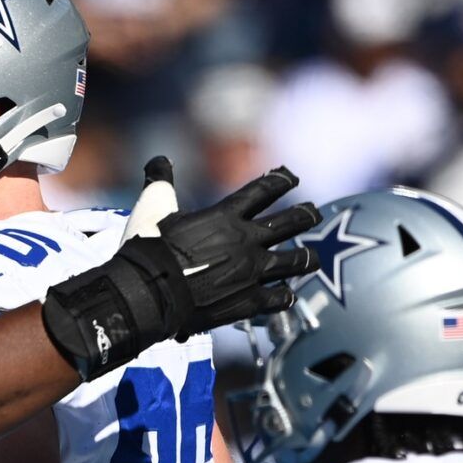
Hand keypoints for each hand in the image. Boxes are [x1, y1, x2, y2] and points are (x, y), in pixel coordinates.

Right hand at [43, 158, 320, 377]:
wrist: (148, 292)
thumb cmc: (150, 248)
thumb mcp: (153, 206)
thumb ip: (161, 182)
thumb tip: (158, 161)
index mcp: (227, 216)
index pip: (265, 190)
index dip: (282, 180)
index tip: (292, 178)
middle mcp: (247, 241)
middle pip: (292, 222)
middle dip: (307, 215)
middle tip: (313, 213)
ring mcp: (252, 273)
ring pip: (296, 261)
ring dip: (306, 258)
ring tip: (311, 258)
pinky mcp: (249, 302)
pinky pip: (280, 297)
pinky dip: (284, 295)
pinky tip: (285, 294)